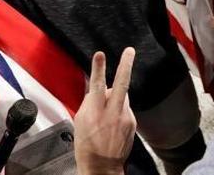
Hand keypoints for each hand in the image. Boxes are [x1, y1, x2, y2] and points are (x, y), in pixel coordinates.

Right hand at [74, 48, 136, 174]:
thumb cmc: (87, 146)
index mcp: (95, 113)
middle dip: (125, 65)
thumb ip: (89, 103)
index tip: (99, 55)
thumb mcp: (80, 121)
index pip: (97, 85)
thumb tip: (95, 89)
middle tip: (129, 51)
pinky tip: (112, 123)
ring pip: (122, 97)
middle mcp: (112, 114)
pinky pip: (125, 109)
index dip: (98, 68)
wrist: (102, 167)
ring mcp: (125, 118)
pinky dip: (119, 110)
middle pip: (121, 84)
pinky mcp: (132, 123)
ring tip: (106, 113)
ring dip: (115, 98)